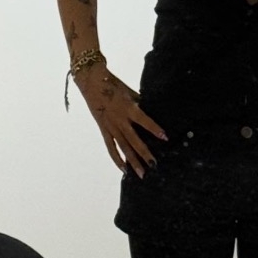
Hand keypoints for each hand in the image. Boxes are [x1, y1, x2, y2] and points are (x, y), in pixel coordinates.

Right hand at [75, 62, 166, 177]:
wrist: (92, 83)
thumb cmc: (114, 85)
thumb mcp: (130, 92)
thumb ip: (140, 104)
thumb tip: (154, 112)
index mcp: (128, 108)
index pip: (144, 120)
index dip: (154, 128)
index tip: (165, 137)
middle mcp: (120, 120)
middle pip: (134, 140)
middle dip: (144, 153)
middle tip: (154, 165)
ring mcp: (111, 127)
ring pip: (123, 147)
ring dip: (132, 161)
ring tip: (141, 173)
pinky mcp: (104, 130)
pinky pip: (111, 147)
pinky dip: (117, 159)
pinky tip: (124, 170)